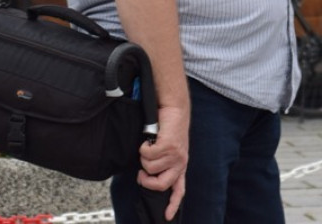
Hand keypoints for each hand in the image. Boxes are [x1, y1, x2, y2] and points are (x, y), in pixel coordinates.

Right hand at [137, 104, 188, 220]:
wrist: (174, 108)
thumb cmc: (168, 128)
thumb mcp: (168, 149)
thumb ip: (162, 163)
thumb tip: (145, 175)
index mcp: (180, 165)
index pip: (179, 190)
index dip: (173, 204)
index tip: (166, 216)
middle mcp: (180, 162)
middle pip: (160, 184)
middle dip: (146, 180)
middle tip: (141, 173)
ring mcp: (175, 154)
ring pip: (150, 167)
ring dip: (144, 156)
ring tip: (150, 145)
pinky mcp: (169, 145)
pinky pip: (147, 153)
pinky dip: (144, 146)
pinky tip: (149, 139)